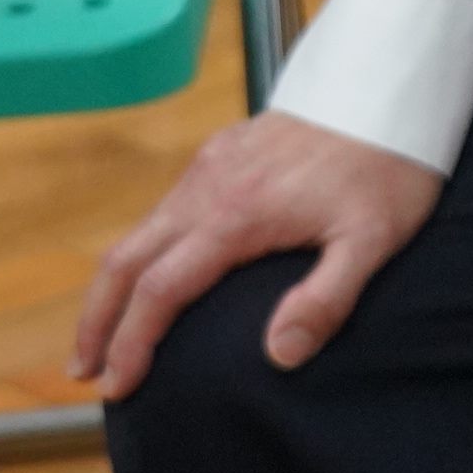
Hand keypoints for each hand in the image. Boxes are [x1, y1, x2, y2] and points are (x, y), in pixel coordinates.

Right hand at [71, 112, 439, 397]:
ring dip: (115, 288)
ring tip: (107, 337)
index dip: (132, 343)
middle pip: (124, 261)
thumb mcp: (374, 240)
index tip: (116, 385)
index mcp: (235, 216)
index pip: (160, 291)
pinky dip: (142, 253)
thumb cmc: (388, 167)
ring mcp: (208, 167)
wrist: (388, 87)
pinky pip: (164, 209)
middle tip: (84, 372)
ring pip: (138, 233)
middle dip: (97, 322)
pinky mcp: (219, 152)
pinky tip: (154, 278)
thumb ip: (327, 299)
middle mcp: (207, 189)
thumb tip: (278, 355)